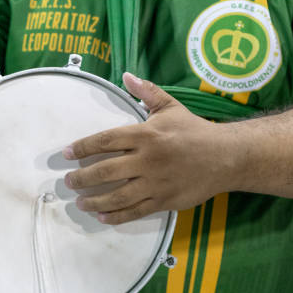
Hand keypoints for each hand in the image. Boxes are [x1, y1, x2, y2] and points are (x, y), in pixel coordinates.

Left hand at [62, 73, 235, 223]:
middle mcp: (147, 159)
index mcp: (146, 134)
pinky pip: (135, 211)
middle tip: (68, 182)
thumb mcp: (171, 107)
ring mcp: (155, 183)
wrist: (226, 157)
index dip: (82, 147)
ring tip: (80, 202)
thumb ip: (147, 92)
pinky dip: (117, 216)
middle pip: (105, 171)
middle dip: (82, 178)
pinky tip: (103, 216)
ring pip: (117, 195)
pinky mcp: (164, 201)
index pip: (105, 140)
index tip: (66, 154)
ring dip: (94, 200)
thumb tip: (126, 75)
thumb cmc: (195, 131)